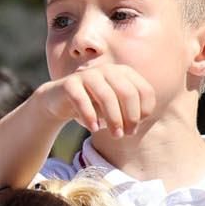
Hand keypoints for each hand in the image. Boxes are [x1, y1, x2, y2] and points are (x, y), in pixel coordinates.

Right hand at [32, 64, 156, 137]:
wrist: (60, 101)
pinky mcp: (70, 83)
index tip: (136, 127)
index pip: (144, 90)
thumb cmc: (93, 106)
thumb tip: (136, 122)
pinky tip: (94, 128)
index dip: (144, 110)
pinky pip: (82, 100)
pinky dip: (90, 116)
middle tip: (127, 134)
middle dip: (130, 116)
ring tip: (116, 135)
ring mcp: (88, 74)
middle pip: (127, 93)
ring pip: (106, 96)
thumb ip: (129, 111)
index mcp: (124, 72)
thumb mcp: (115, 107)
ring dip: (113, 119)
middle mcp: (108, 70)